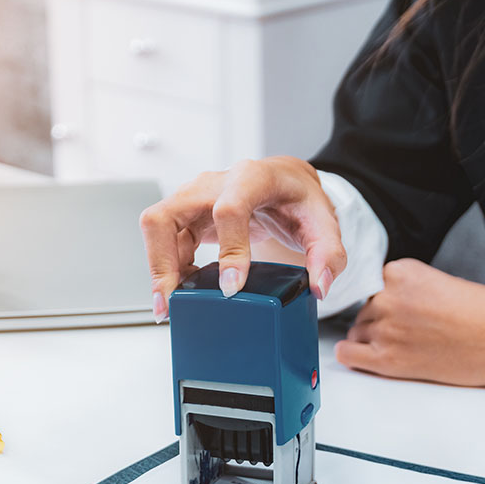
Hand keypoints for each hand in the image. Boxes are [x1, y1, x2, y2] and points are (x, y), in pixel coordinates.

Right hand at [139, 156, 346, 320]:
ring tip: (168, 305)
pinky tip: (180, 292)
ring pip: (156, 226)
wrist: (284, 182)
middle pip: (168, 214)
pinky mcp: (186, 214)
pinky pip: (164, 240)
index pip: (229, 209)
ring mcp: (194, 197)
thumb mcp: (324, 222)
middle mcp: (214, 183)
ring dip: (157, 267)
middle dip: (162, 261)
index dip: (229, 249)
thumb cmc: (298, 198)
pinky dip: (166, 269)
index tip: (232, 287)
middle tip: (171, 300)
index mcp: (251, 179)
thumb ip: (328, 254)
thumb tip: (318, 287)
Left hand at [335, 259, 484, 385]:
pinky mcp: (388, 360)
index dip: (386, 297)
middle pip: (364, 308)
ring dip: (371, 337)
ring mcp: (386, 329)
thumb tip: (384, 300)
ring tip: (401, 344)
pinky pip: (349, 354)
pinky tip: (368, 355)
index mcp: (402, 272)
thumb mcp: (440, 281)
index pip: (373, 282)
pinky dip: (352, 354)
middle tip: (408, 329)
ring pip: (357, 330)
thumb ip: (408, 287)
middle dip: (380, 318)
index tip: (400, 306)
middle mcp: (389, 297)